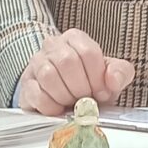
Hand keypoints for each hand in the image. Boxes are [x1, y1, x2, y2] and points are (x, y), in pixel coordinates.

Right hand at [16, 28, 134, 114]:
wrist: (66, 97)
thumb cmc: (89, 84)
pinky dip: (51, 106)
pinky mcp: (26, 84)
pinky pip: (37, 94)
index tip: (101, 92)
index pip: (88, 52)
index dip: (97, 77)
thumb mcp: (110, 76)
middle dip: (81, 88)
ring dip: (66, 96)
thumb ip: (120, 73)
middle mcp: (53, 45)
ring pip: (49, 76)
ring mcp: (36, 63)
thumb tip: (112, 80)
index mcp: (75, 38)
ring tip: (72, 103)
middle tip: (86, 99)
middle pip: (67, 62)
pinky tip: (59, 109)